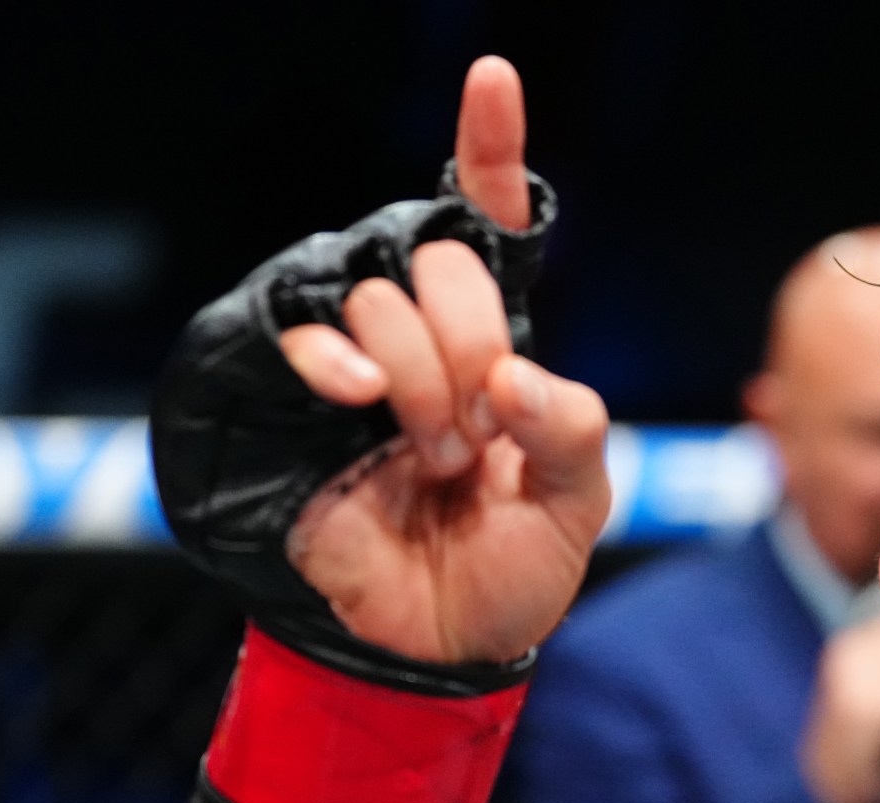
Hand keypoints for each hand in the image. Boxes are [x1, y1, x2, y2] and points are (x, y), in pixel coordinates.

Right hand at [274, 58, 608, 663]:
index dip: (488, 150)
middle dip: (471, 342)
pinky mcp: (302, 407)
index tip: (492, 79)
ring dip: (418, 377)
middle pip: (441, 263)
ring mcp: (364, 371)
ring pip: (380, 295)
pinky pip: (306, 337)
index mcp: (500, 350)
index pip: (490, 229)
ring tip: (435, 457)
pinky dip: (337, 358)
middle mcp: (429, 343)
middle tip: (479, 433)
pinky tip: (358, 400)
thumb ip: (570, 430)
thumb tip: (508, 376)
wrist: (444, 645)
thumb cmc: (515, 570)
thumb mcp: (577, 504)